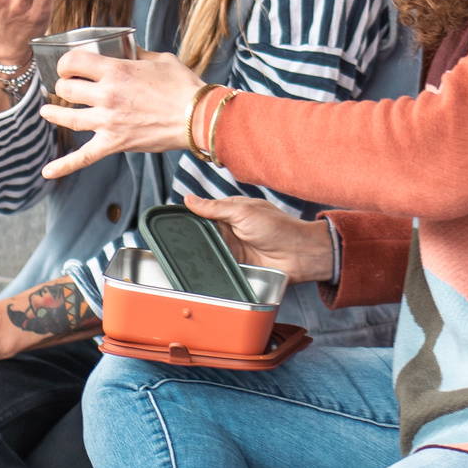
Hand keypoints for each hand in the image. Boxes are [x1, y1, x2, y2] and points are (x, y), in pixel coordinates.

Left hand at [40, 48, 203, 178]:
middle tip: (68, 87)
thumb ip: (137, 54)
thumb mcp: (159, 59)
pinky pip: (84, 157)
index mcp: (116, 70)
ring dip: (54, 113)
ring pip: (68, 117)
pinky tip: (47, 172)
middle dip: (64, 86)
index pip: (74, 61)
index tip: (69, 65)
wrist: (198, 117)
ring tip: (47, 111)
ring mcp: (108, 121)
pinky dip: (63, 166)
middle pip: (67, 89)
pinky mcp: (114, 143)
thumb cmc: (183, 86)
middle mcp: (107, 95)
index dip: (66, 62)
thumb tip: (127, 50)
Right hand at [183, 192, 337, 284]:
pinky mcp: (235, 266)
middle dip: (189, 236)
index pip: (202, 211)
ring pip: (206, 250)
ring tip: (182, 255)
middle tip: (171, 240)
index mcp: (231, 211)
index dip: (187, 215)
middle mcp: (230, 229)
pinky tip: (198, 267)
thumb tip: (189, 199)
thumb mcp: (243, 212)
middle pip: (201, 232)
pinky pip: (216, 265)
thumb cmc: (278, 228)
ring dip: (198, 252)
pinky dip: (208, 266)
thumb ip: (214, 207)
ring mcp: (232, 248)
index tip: (169, 220)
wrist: (299, 255)